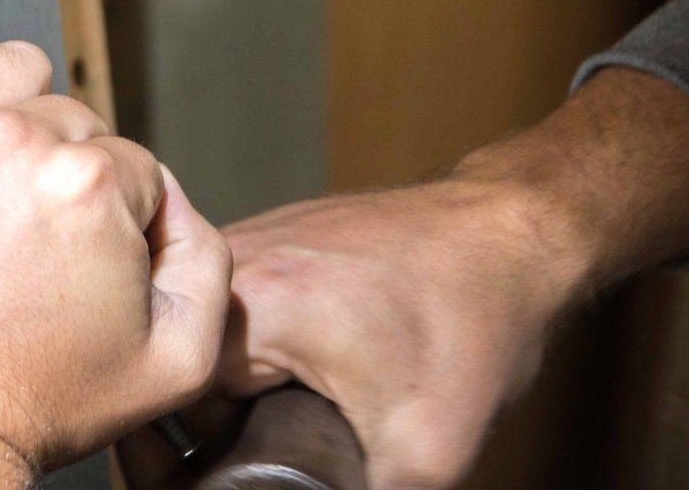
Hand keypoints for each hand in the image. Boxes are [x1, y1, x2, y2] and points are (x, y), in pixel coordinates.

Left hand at [0, 13, 229, 485]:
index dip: (117, 219)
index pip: (133, 165)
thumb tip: (173, 199)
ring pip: (14, 71)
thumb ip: (208, 261)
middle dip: (67, 173)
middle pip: (74, 119)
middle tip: (34, 239)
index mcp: (90, 184)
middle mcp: (14, 141)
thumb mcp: (174, 360)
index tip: (79, 263)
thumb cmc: (31, 398)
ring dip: (17, 114)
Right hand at [215, 181, 576, 489]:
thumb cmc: (474, 323)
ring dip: (239, 374)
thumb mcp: (426, 452)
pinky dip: (257, 337)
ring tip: (305, 392)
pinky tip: (309, 355)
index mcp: (254, 306)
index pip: (176, 402)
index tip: (255, 456)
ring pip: (206, 332)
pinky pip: (232, 303)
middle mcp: (234, 259)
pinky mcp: (267, 232)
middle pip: (189, 364)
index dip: (207, 449)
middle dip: (229, 412)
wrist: (511, 235)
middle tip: (299, 425)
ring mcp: (248, 236)